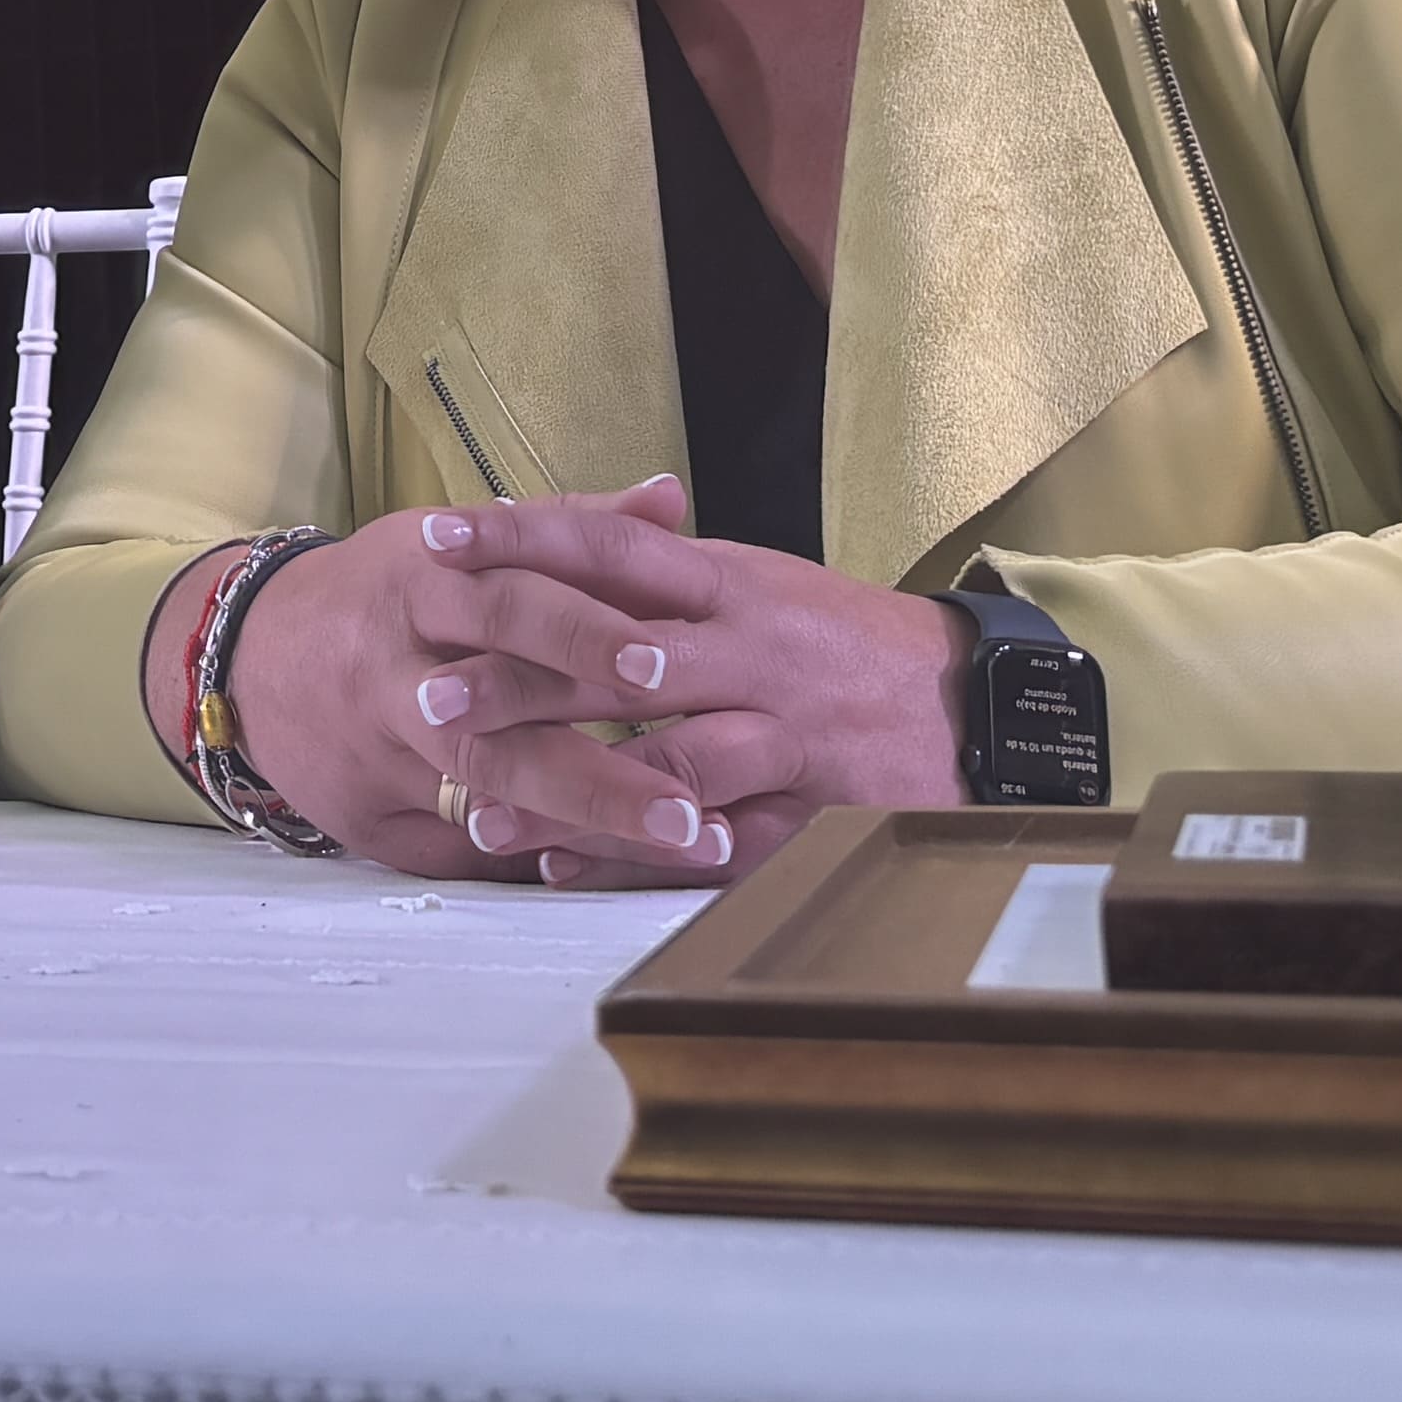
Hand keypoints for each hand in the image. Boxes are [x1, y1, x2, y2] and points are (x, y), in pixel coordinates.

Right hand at [176, 501, 728, 887]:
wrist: (250, 661)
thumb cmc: (385, 593)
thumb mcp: (460, 542)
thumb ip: (570, 528)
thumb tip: (671, 499)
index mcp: (421, 584)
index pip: (507, 604)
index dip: (582, 632)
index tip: (661, 664)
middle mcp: (395, 669)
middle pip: (497, 722)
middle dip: (595, 769)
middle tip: (689, 806)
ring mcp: (380, 753)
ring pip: (484, 797)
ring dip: (584, 827)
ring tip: (677, 846)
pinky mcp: (371, 821)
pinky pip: (459, 849)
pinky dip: (535, 858)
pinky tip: (613, 876)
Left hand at [414, 483, 969, 877]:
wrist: (972, 701)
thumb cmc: (838, 638)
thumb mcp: (755, 579)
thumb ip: (661, 566)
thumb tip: (557, 532)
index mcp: (729, 584)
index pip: (611, 547)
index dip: (523, 539)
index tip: (437, 537)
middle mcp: (750, 654)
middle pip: (622, 662)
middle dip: (522, 682)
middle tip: (429, 698)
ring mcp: (782, 738)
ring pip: (666, 765)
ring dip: (570, 793)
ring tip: (480, 814)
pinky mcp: (808, 815)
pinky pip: (717, 845)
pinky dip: (642, 860)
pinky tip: (568, 868)